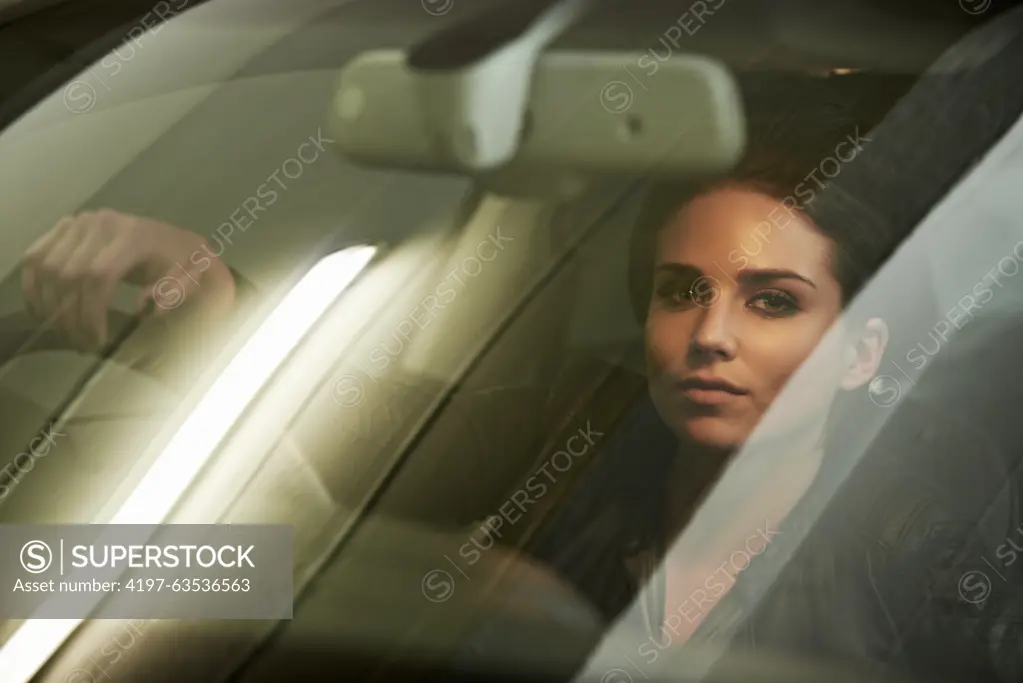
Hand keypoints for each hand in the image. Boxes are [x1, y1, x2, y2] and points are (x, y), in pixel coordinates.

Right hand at [21, 209, 236, 348]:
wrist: (174, 243)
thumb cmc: (182, 264)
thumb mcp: (189, 279)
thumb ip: (174, 292)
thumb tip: (149, 306)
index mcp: (133, 235)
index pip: (98, 275)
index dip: (91, 312)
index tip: (98, 340)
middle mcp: (101, 224)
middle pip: (69, 274)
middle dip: (71, 315)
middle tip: (82, 343)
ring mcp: (79, 223)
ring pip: (46, 268)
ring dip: (49, 306)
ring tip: (66, 332)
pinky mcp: (64, 228)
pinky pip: (35, 258)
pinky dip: (33, 286)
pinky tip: (42, 313)